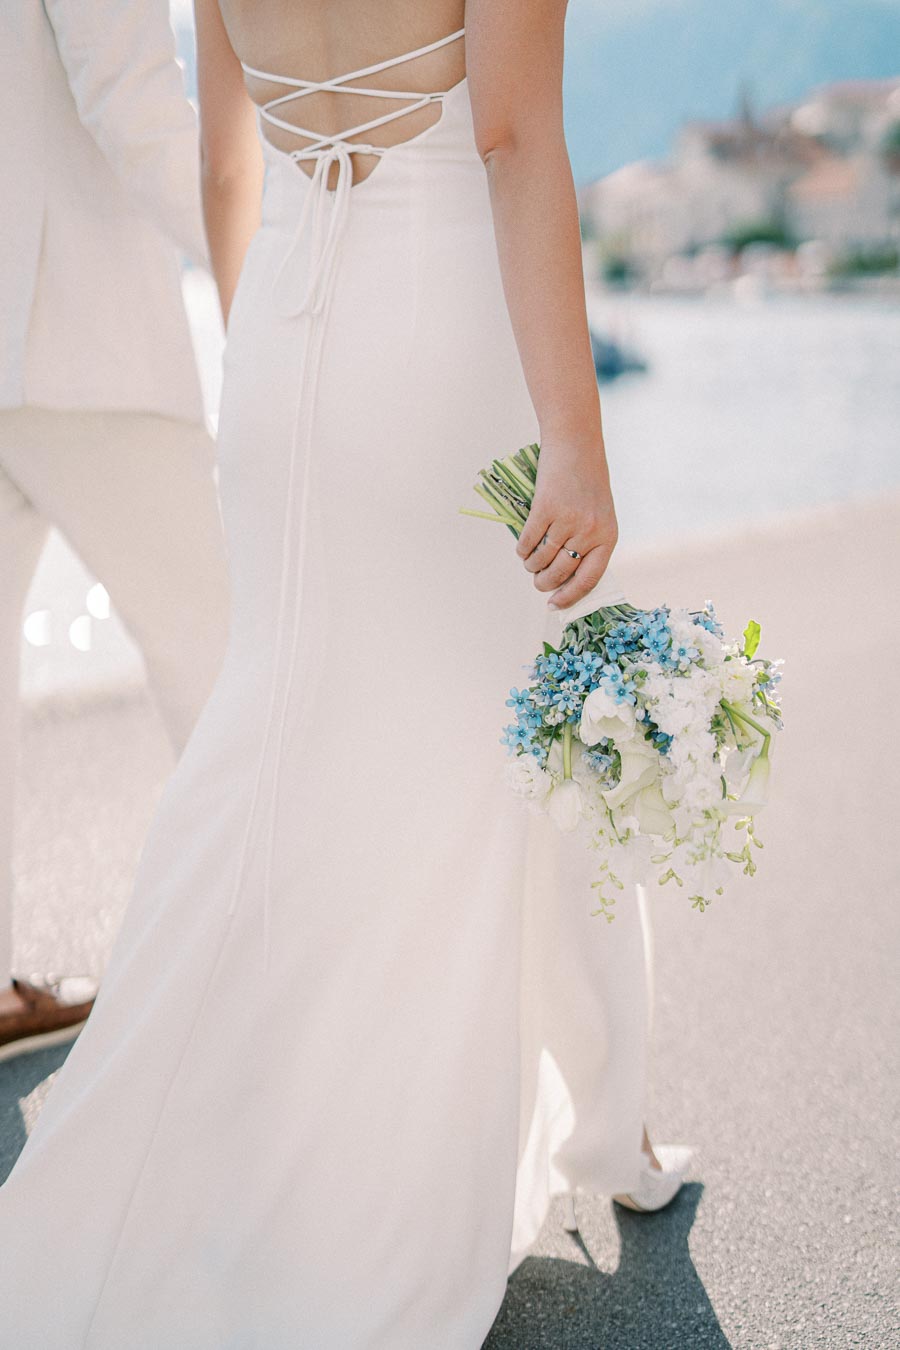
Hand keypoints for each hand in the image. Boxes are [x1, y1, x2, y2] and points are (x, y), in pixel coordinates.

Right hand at [515, 441, 617, 609]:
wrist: (576, 446)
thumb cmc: (587, 482)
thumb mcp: (598, 515)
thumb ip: (588, 543)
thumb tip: (564, 579)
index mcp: (607, 537)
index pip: (589, 580)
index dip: (570, 597)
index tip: (555, 605)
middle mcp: (589, 532)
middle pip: (560, 573)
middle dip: (544, 583)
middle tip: (537, 582)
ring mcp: (567, 520)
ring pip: (541, 559)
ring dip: (531, 566)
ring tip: (529, 562)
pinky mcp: (545, 508)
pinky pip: (528, 541)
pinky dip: (522, 549)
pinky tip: (523, 549)